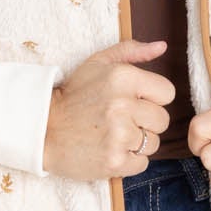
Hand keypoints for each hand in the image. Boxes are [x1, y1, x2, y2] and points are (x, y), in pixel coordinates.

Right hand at [43, 39, 175, 180]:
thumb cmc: (73, 96)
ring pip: (153, 143)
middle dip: (145, 122)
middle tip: (119, 121)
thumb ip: (131, 51)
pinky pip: (142, 164)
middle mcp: (123, 105)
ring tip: (112, 136)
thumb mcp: (97, 64)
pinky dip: (129, 161)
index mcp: (123, 77)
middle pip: (162, 120)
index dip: (152, 99)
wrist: (43, 130)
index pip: (167, 93)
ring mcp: (119, 136)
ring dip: (137, 143)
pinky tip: (109, 150)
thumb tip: (162, 46)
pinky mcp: (115, 161)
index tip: (132, 102)